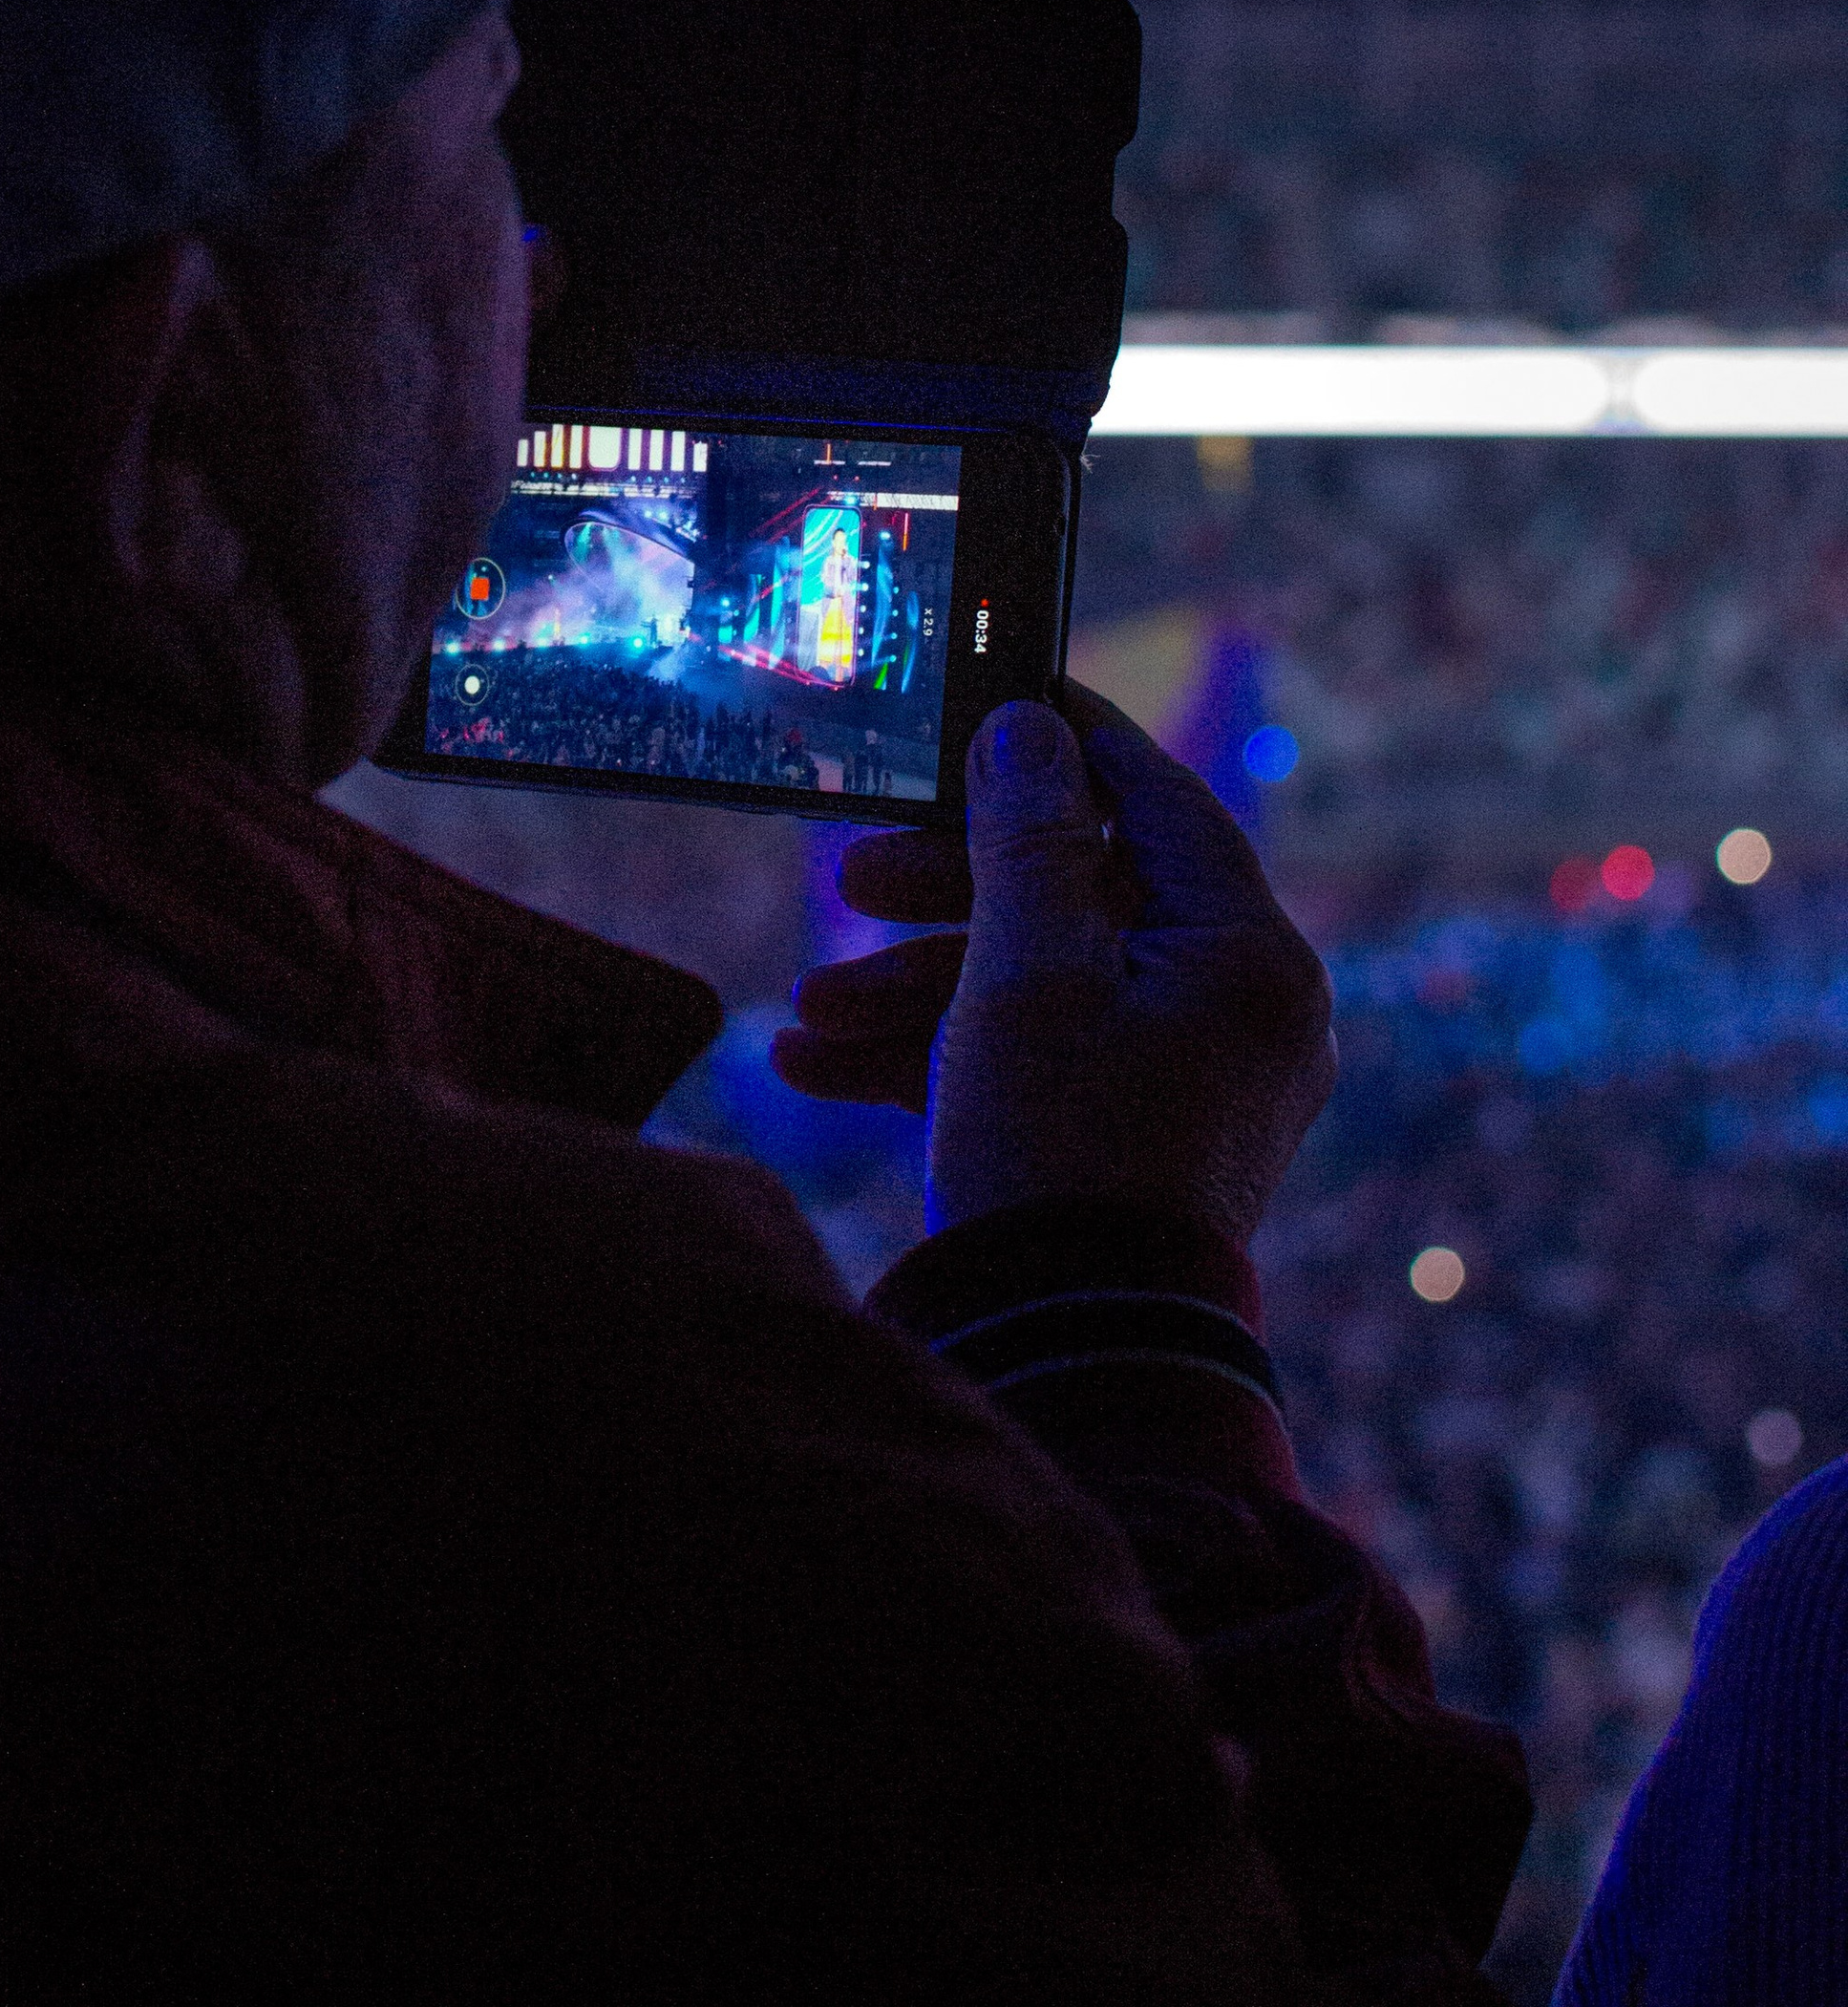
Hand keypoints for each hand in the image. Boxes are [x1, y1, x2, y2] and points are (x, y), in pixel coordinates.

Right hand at [770, 682, 1335, 1247]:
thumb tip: (1030, 727)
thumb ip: (1027, 839)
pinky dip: (947, 1057)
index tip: (998, 696)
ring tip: (809, 1011)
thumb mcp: (1024, 975)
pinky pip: (1046, 1063)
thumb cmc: (1059, 1153)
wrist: (1070, 1361)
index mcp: (1247, 957)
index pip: (1160, 802)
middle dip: (950, 894)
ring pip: (1049, 986)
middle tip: (851, 877)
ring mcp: (1200, 1084)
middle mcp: (1243, 1013)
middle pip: (1086, 898)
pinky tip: (821, 1069)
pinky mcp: (1145, 1145)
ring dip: (921, 989)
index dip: (1072, 742)